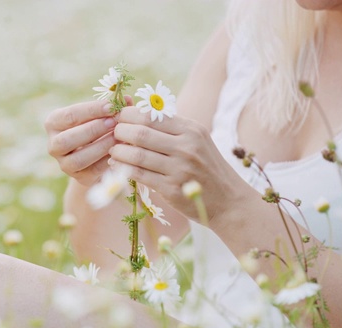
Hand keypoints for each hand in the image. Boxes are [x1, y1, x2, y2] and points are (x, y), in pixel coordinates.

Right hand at [45, 97, 131, 185]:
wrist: (96, 153)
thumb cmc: (97, 126)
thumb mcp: (99, 114)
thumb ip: (112, 107)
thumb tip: (127, 99)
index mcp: (53, 123)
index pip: (69, 115)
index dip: (91, 111)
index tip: (111, 106)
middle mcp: (53, 144)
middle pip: (67, 139)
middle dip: (93, 130)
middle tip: (114, 123)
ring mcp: (64, 164)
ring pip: (78, 159)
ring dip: (100, 147)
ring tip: (119, 137)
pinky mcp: (79, 177)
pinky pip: (92, 171)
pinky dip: (107, 161)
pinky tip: (120, 151)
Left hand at [109, 106, 246, 222]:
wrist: (228, 200)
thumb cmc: (207, 167)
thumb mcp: (197, 140)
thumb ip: (171, 128)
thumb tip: (136, 113)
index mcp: (191, 130)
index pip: (151, 115)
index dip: (128, 115)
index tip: (120, 119)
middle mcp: (186, 147)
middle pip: (140, 132)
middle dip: (120, 132)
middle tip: (113, 135)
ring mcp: (179, 169)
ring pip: (137, 154)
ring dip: (118, 152)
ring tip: (113, 151)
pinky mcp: (172, 189)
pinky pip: (139, 175)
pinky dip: (123, 169)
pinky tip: (117, 166)